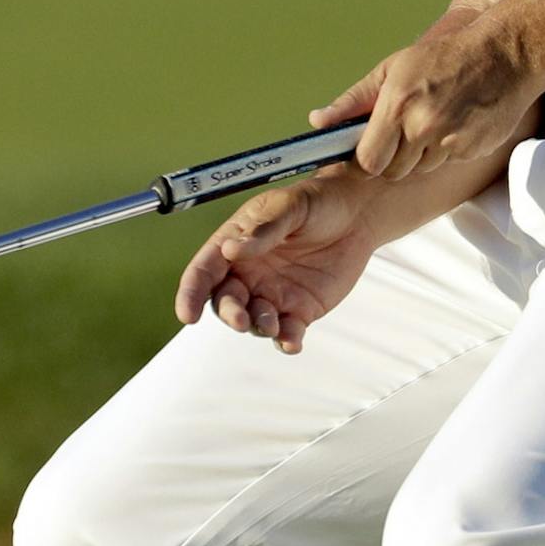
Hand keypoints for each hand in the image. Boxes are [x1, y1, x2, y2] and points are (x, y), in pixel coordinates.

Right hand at [175, 172, 378, 355]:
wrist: (357, 214)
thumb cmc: (317, 201)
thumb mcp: (290, 206)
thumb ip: (263, 230)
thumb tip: (230, 249)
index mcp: (234, 243)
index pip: (204, 271)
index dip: (190, 293)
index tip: (187, 314)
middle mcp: (248, 273)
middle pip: (225, 302)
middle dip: (229, 314)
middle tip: (241, 320)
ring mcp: (273, 294)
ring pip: (253, 321)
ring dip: (257, 327)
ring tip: (273, 324)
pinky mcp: (299, 311)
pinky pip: (286, 333)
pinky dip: (286, 342)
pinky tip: (292, 343)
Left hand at [314, 17, 540, 182]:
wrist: (504, 54)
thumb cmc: (443, 58)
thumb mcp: (393, 69)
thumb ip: (354, 100)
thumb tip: (317, 122)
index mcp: (396, 104)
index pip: (367, 162)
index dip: (365, 161)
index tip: (368, 151)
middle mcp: (422, 125)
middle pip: (392, 172)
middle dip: (393, 157)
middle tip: (405, 129)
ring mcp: (450, 140)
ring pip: (420, 169)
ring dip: (421, 154)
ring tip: (434, 120)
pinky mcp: (474, 149)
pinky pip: (448, 162)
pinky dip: (447, 150)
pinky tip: (456, 122)